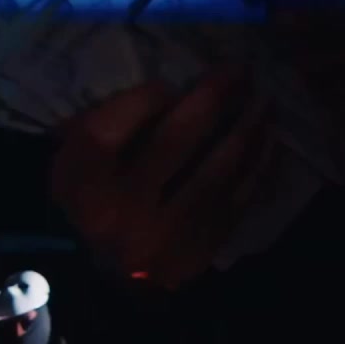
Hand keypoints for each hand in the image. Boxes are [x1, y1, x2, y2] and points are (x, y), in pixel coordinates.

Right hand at [49, 66, 271, 289]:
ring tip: (265, 101)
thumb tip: (172, 93)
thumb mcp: (75, 156)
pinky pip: (236, 202)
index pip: (125, 119)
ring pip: (216, 172)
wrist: (100, 273)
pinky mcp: (197, 253)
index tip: (173, 82)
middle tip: (242, 71)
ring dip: (248, 130)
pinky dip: (257, 167)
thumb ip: (110, 119)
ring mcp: (165, 238)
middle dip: (213, 98)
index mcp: (84, 180)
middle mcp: (122, 211)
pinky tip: (269, 139)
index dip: (151, 94)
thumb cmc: (90, 198)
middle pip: (176, 140)